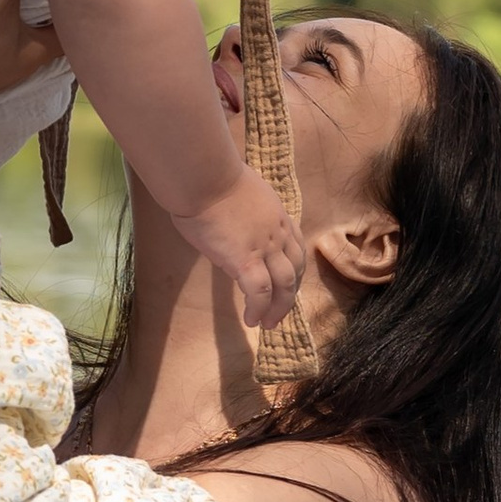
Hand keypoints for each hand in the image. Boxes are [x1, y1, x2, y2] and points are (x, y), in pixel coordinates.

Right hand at [170, 167, 306, 334]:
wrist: (204, 177)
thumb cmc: (210, 179)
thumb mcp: (239, 195)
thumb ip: (245, 215)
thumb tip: (232, 231)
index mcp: (278, 216)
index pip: (296, 248)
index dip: (294, 271)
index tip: (287, 285)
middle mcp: (278, 233)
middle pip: (294, 270)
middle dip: (289, 295)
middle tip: (279, 312)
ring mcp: (264, 247)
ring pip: (284, 285)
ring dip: (278, 308)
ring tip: (268, 324)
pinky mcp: (245, 260)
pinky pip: (259, 291)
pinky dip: (258, 309)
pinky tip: (251, 320)